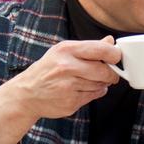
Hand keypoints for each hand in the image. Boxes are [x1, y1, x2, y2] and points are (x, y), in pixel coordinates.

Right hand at [0, 38, 122, 143]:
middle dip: (112, 74)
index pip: (101, 49)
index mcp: (66, 50)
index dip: (114, 54)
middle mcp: (67, 67)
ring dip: (101, 84)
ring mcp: (68, 86)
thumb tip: (110, 41)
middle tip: (111, 74)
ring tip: (89, 81)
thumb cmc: (47, 70)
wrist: (26, 94)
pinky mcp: (71, 102)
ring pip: (100, 85)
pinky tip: (82, 90)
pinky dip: (93, 93)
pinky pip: (93, 96)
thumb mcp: (63, 52)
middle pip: (104, 71)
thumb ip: (89, 48)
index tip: (116, 57)